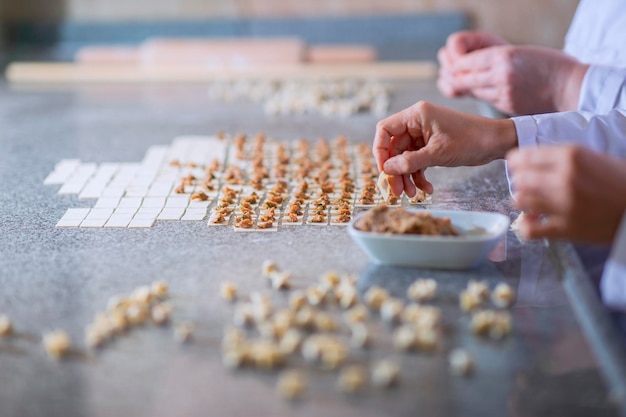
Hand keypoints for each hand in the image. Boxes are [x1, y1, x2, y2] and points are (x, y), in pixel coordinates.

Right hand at [373, 101, 516, 196]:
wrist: (496, 142)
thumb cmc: (471, 140)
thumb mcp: (438, 153)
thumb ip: (410, 161)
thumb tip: (387, 170)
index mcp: (416, 115)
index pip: (385, 130)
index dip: (380, 150)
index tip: (384, 170)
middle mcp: (417, 123)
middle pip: (394, 148)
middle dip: (396, 171)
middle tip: (397, 191)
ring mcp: (424, 135)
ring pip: (405, 158)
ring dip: (407, 176)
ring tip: (413, 193)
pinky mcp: (431, 146)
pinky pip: (417, 161)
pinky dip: (419, 175)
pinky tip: (427, 188)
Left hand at [437, 32, 588, 114]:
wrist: (572, 87)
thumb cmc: (550, 66)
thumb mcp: (522, 53)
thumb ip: (496, 59)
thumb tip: (471, 64)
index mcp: (504, 55)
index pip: (466, 60)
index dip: (453, 62)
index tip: (446, 60)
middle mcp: (501, 74)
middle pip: (462, 76)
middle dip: (450, 74)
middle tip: (442, 72)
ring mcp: (503, 92)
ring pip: (470, 89)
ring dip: (457, 85)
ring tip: (447, 81)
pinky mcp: (507, 105)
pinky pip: (483, 99)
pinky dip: (474, 94)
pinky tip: (468, 91)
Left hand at [507, 145, 625, 243]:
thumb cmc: (620, 182)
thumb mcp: (595, 157)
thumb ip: (564, 158)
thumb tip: (532, 160)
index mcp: (572, 156)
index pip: (526, 156)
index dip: (516, 162)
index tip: (515, 165)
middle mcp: (565, 178)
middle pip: (520, 179)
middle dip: (519, 182)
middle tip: (524, 185)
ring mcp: (565, 204)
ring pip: (521, 201)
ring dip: (522, 202)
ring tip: (530, 202)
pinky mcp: (567, 228)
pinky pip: (530, 230)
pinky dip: (525, 226)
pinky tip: (531, 222)